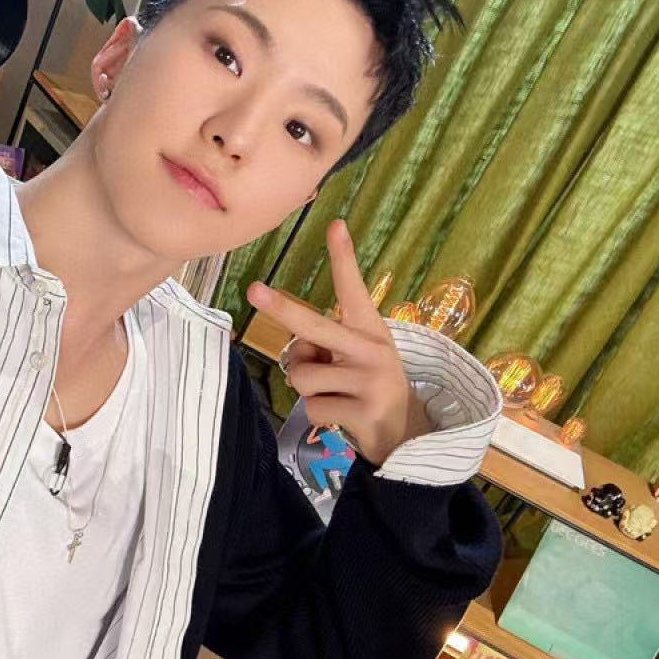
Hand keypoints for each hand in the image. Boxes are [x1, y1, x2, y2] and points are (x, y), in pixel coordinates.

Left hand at [246, 219, 427, 466]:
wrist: (405, 434)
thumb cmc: (366, 385)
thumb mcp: (354, 360)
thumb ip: (323, 348)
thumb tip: (296, 355)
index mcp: (370, 330)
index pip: (353, 289)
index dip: (343, 258)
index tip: (335, 225)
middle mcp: (371, 350)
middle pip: (313, 327)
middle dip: (280, 308)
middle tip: (253, 289)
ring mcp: (369, 381)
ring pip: (302, 377)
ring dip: (308, 390)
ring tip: (336, 395)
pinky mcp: (363, 412)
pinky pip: (312, 409)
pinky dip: (319, 416)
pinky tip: (343, 417)